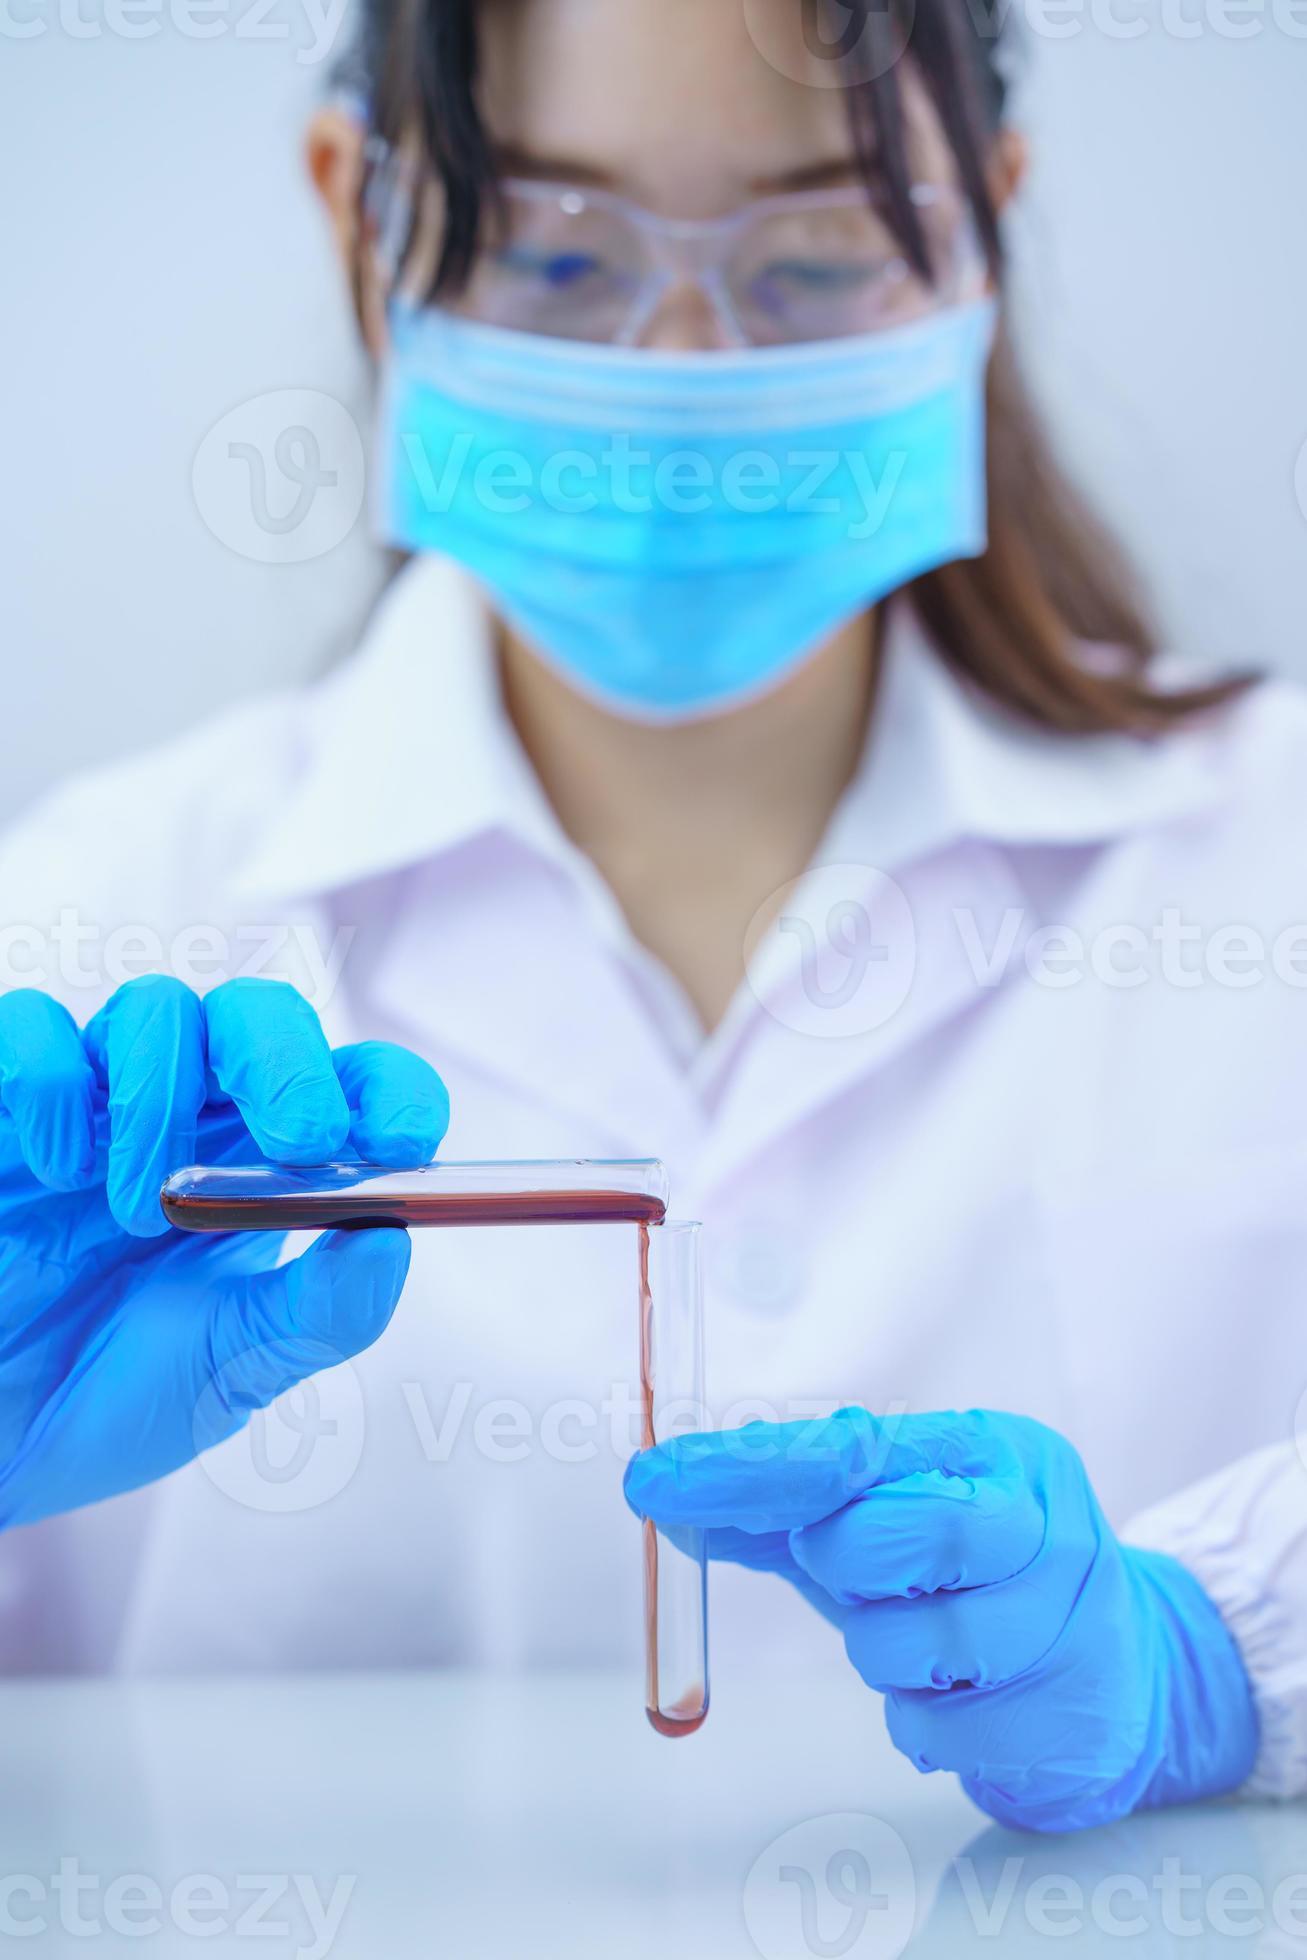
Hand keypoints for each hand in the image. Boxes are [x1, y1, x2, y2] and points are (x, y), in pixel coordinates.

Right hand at [0, 975, 448, 1528]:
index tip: (402, 1140)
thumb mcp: (232, 1374)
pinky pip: (32, 1028)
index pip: (353, 1085)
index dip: (389, 1091)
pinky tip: (55, 1168)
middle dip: (290, 1062)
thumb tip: (391, 1237)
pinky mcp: (3, 1111)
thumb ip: (319, 1313)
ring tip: (137, 1210)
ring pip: (157, 1010)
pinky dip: (53, 1083)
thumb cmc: (107, 1398)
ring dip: (163, 1099)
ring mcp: (96, 1105)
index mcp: (267, 1169)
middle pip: (258, 1017)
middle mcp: (191, 1118)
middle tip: (299, 1137)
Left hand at [625, 1407, 1258, 1831]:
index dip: (744, 1470)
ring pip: (904, 1643)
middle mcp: (1040, 1520)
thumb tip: (667, 1496)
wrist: (1120, 1669)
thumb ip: (785, 1507)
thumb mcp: (893, 1517)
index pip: (852, 1449)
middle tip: (840, 1568)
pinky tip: (954, 1693)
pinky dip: (916, 1718)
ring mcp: (1064, 1619)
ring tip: (916, 1634)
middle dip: (840, 1561)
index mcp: (992, 1449)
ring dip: (876, 1650)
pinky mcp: (1065, 1715)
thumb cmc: (976, 1575)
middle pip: (892, 1533)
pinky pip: (933, 1730)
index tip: (654, 1481)